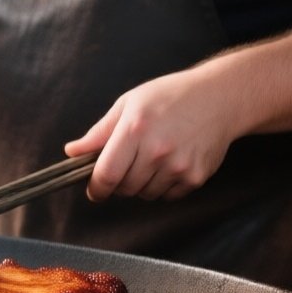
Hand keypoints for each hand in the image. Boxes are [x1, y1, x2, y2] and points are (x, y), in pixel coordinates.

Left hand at [63, 68, 239, 200]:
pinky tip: (170, 163)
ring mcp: (178, 166)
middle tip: (128, 163)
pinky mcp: (196, 177)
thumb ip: (99, 132)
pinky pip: (168, 196)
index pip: (106, 174)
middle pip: (125, 188)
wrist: (219, 98)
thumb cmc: (170, 96)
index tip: (94, 190)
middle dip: (119, 182)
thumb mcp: (129, 104)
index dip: (96, 188)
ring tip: (152, 158)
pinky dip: (164, 186)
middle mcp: (157, 151)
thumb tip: (72, 152)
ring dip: (142, 184)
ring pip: (146, 194)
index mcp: (135, 129)